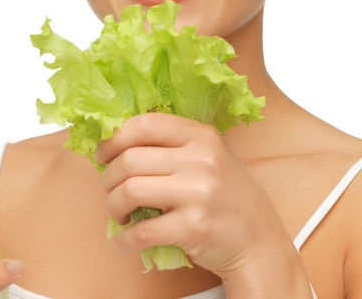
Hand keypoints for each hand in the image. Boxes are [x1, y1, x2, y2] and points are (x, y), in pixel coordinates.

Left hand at [96, 112, 287, 275]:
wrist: (257, 236)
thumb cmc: (225, 193)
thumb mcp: (207, 155)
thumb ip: (171, 144)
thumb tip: (115, 143)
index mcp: (201, 135)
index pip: (145, 123)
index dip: (115, 138)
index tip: (103, 154)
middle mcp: (201, 159)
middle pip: (130, 159)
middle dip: (108, 177)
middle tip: (109, 188)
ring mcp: (199, 193)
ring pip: (130, 190)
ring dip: (113, 205)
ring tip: (119, 213)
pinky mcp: (194, 227)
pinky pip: (142, 230)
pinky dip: (125, 238)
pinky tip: (127, 238)